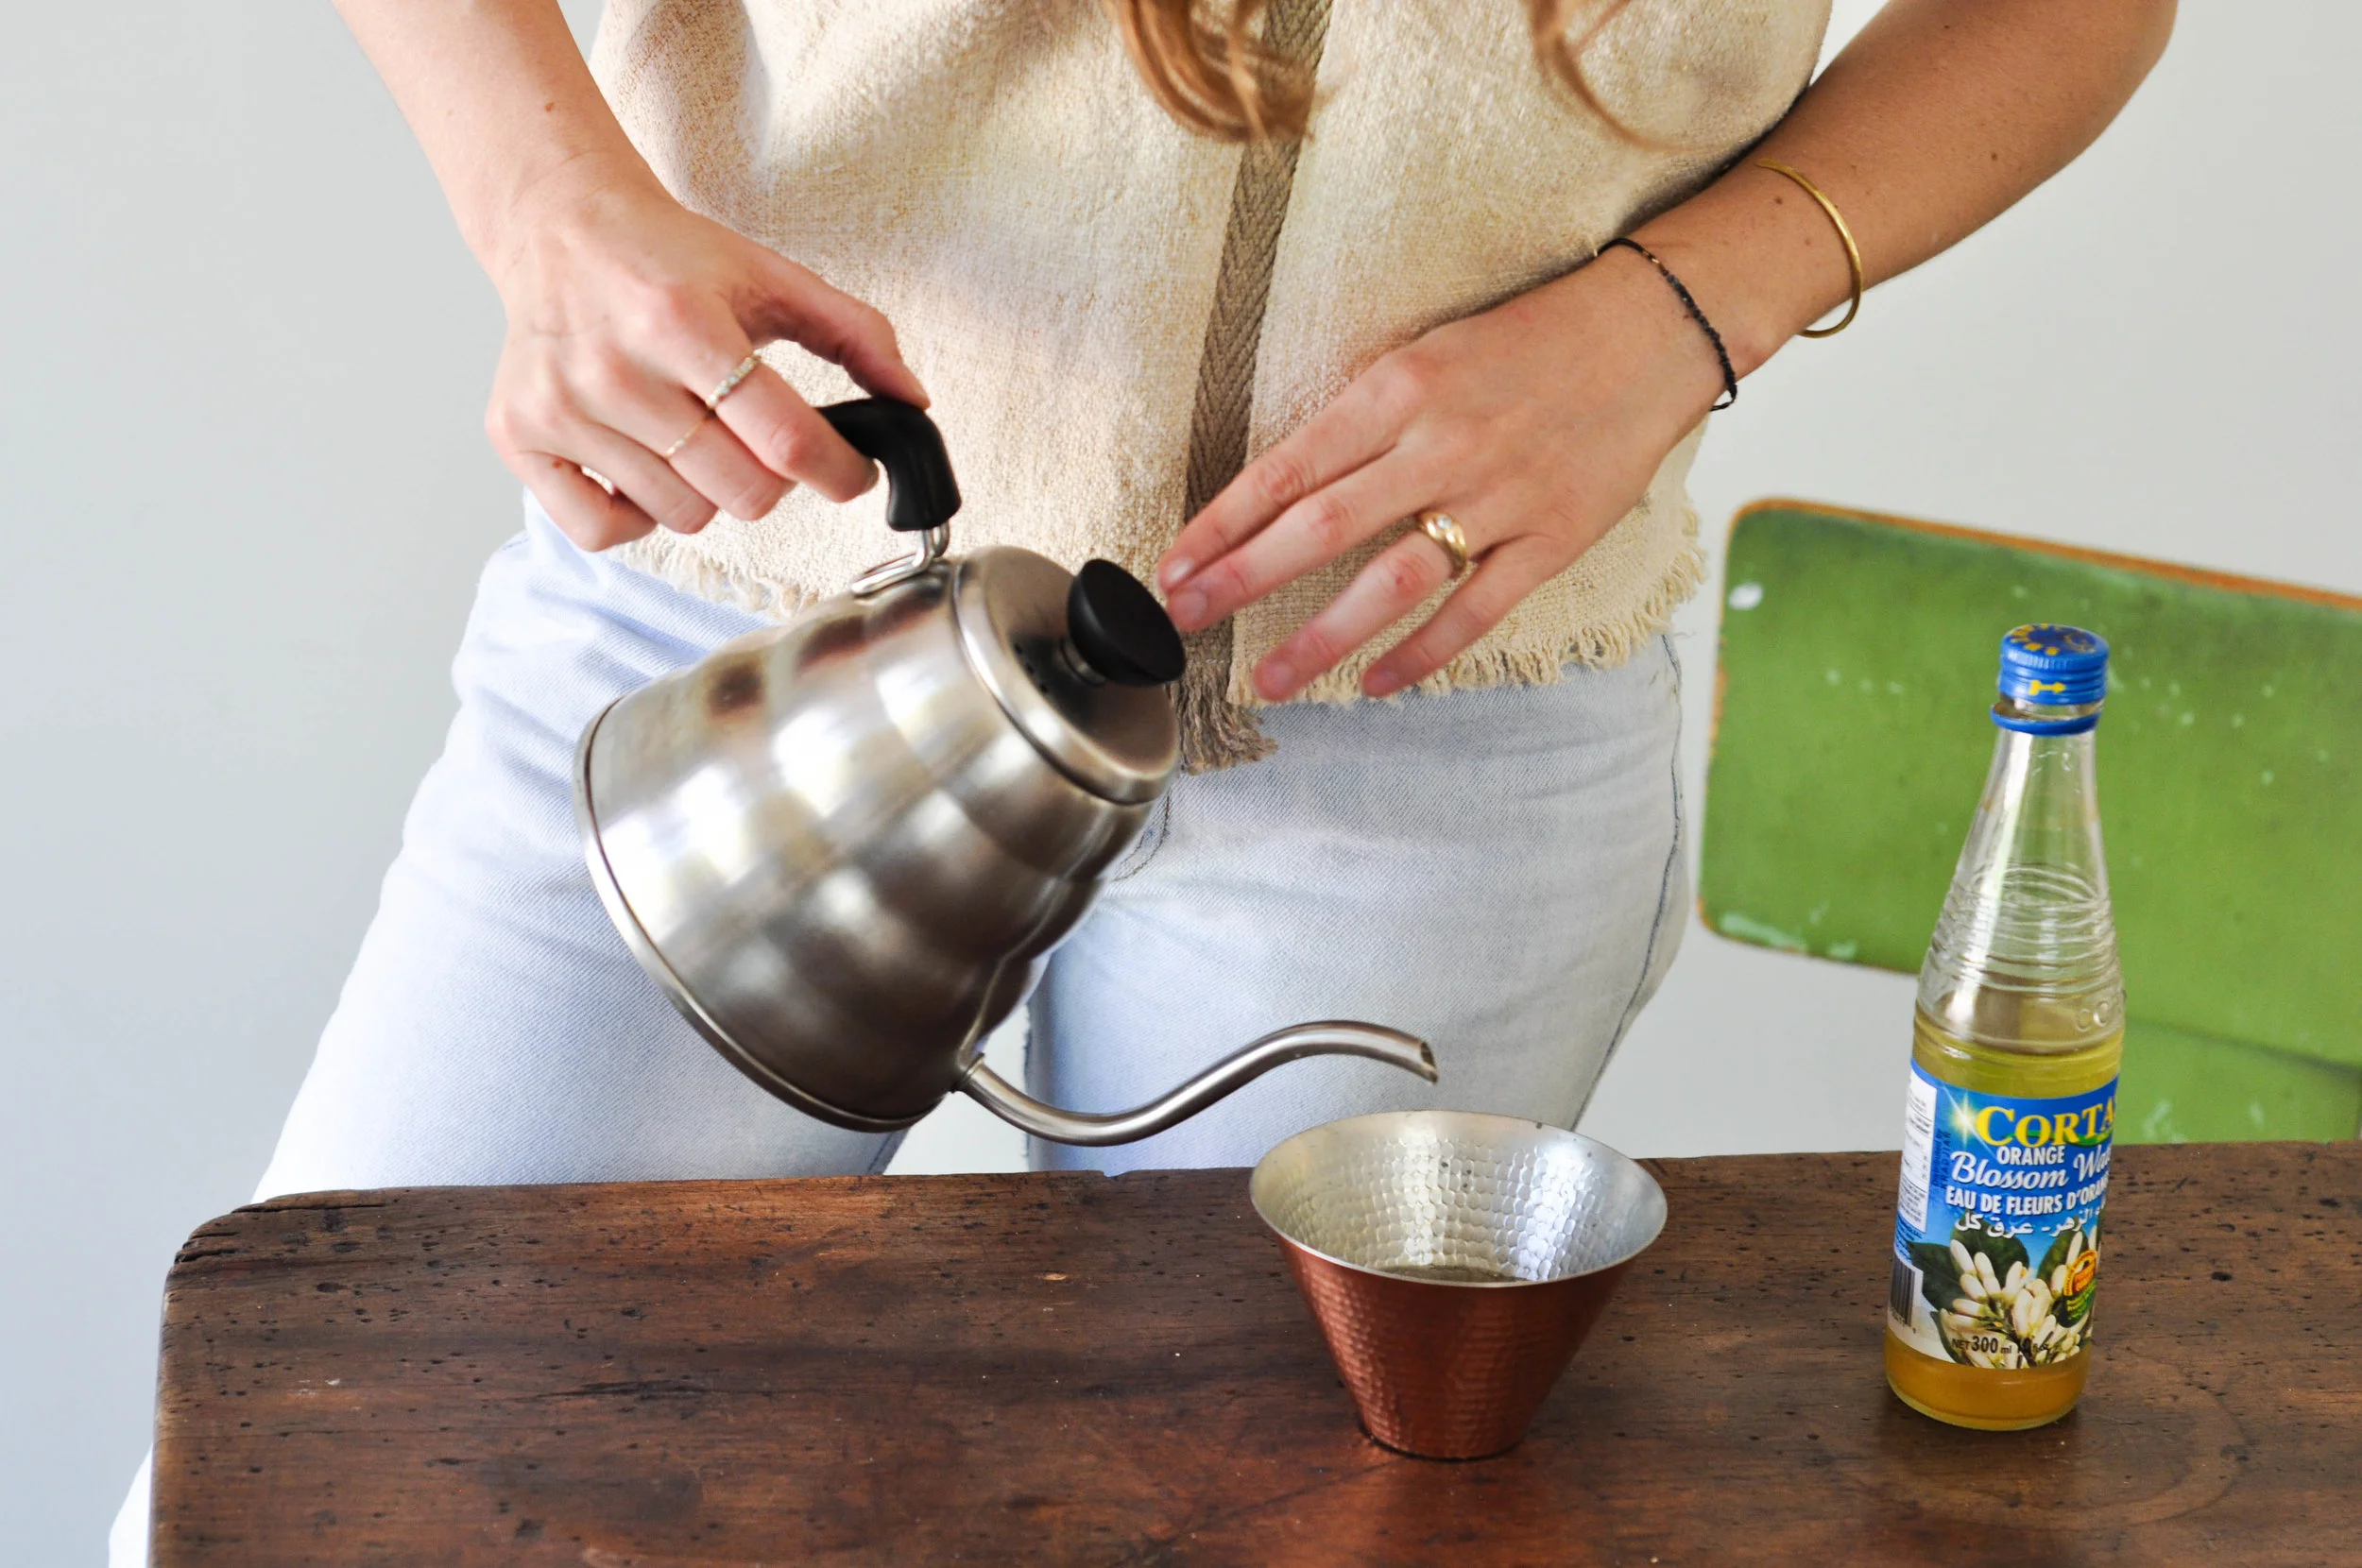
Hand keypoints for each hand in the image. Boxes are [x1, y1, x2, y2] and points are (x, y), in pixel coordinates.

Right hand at [482, 156, 928, 550]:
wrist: (560, 228)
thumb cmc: (669, 261)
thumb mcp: (771, 276)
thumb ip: (857, 333)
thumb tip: (913, 402)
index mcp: (682, 320)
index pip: (786, 440)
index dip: (839, 471)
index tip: (851, 472)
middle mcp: (614, 367)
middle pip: (741, 493)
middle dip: (773, 480)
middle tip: (761, 443)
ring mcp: (561, 407)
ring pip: (684, 517)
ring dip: (707, 491)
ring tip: (693, 435)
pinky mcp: (519, 437)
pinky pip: (602, 532)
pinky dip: (637, 517)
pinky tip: (645, 466)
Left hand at [1155, 247, 1726, 698]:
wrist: (1650, 331)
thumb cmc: (1526, 340)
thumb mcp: (1427, 351)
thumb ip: (1360, 416)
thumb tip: (1285, 483)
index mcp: (1398, 388)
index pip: (1287, 468)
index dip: (1221, 525)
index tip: (1172, 568)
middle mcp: (1441, 444)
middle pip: (1320, 528)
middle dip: (1241, 580)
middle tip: (1185, 621)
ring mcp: (1499, 497)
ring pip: (1390, 581)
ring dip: (1320, 637)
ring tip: (1267, 678)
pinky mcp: (1552, 538)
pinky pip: (1474, 610)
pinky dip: (1421, 653)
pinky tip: (1375, 683)